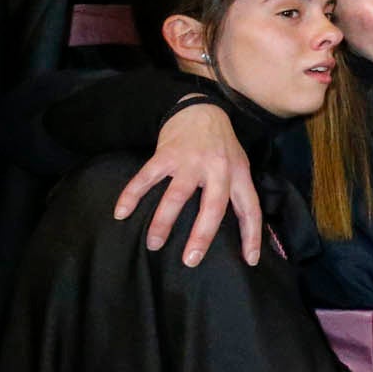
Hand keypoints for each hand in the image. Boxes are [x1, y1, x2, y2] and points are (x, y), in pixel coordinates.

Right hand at [114, 102, 262, 266]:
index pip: (250, 209)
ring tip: (154, 244)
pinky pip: (147, 178)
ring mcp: (190, 161)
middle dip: (202, 235)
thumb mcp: (238, 166)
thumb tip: (238, 232)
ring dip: (163, 222)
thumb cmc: (221, 146)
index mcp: (238, 174)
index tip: (250, 261)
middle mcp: (217, 169)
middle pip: (213, 206)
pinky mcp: (166, 154)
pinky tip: (121, 213)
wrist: (201, 110)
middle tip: (190, 260)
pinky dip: (132, 195)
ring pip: (177, 196)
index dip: (252, 235)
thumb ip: (237, 193)